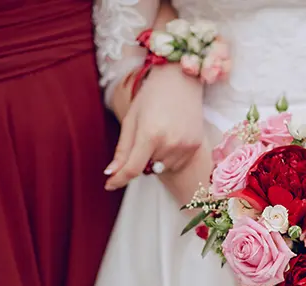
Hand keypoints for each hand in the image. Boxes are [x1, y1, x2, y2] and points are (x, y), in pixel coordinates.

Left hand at [104, 64, 203, 190]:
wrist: (181, 80)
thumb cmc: (152, 97)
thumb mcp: (131, 119)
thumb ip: (122, 149)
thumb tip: (111, 173)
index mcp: (150, 134)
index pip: (133, 168)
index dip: (119, 180)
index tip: (109, 185)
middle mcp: (170, 143)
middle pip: (148, 168)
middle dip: (141, 160)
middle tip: (145, 136)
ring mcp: (186, 146)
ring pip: (162, 168)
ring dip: (156, 159)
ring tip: (160, 135)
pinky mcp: (196, 146)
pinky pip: (177, 164)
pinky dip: (170, 157)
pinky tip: (171, 137)